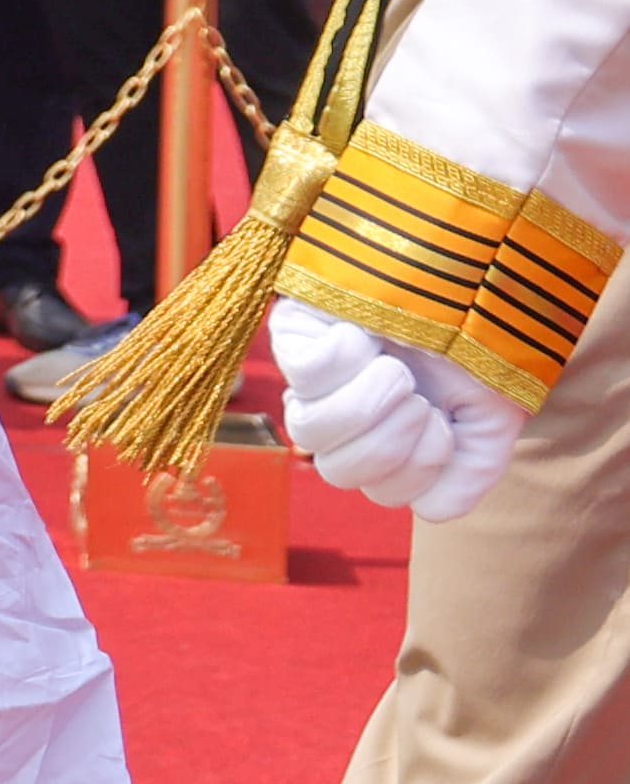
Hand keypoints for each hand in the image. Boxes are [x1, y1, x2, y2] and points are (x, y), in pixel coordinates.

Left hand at [271, 297, 522, 521]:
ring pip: (311, 431)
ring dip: (366, 403)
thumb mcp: (491, 413)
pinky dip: (344, 357)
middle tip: (419, 399)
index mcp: (389, 441)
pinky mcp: (293, 333)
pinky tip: (365, 337)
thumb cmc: (480, 343)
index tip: (446, 423)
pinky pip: (300, 372)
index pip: (388, 492)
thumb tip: (433, 511)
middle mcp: (344, 416)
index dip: (422, 467)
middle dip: (391, 441)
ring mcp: (314, 378)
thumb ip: (472, 468)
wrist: (475, 272)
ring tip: (394, 370)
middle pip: (341, 471)